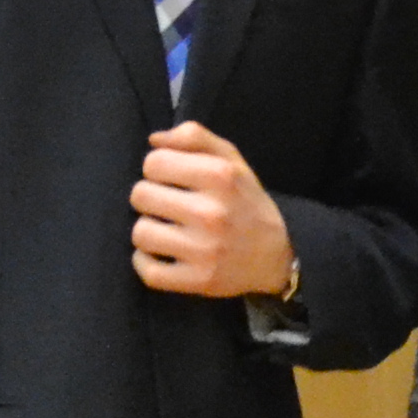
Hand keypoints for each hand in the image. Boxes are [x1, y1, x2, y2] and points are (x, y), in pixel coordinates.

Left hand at [133, 120, 295, 298]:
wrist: (277, 254)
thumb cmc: (245, 201)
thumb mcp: (231, 159)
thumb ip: (194, 137)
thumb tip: (153, 139)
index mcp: (220, 176)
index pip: (153, 162)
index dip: (158, 169)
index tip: (171, 180)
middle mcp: (212, 212)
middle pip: (140, 196)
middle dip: (150, 198)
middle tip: (168, 206)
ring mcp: (204, 250)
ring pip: (140, 233)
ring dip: (148, 230)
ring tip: (165, 230)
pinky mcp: (198, 280)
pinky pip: (148, 271)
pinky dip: (146, 262)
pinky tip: (160, 254)